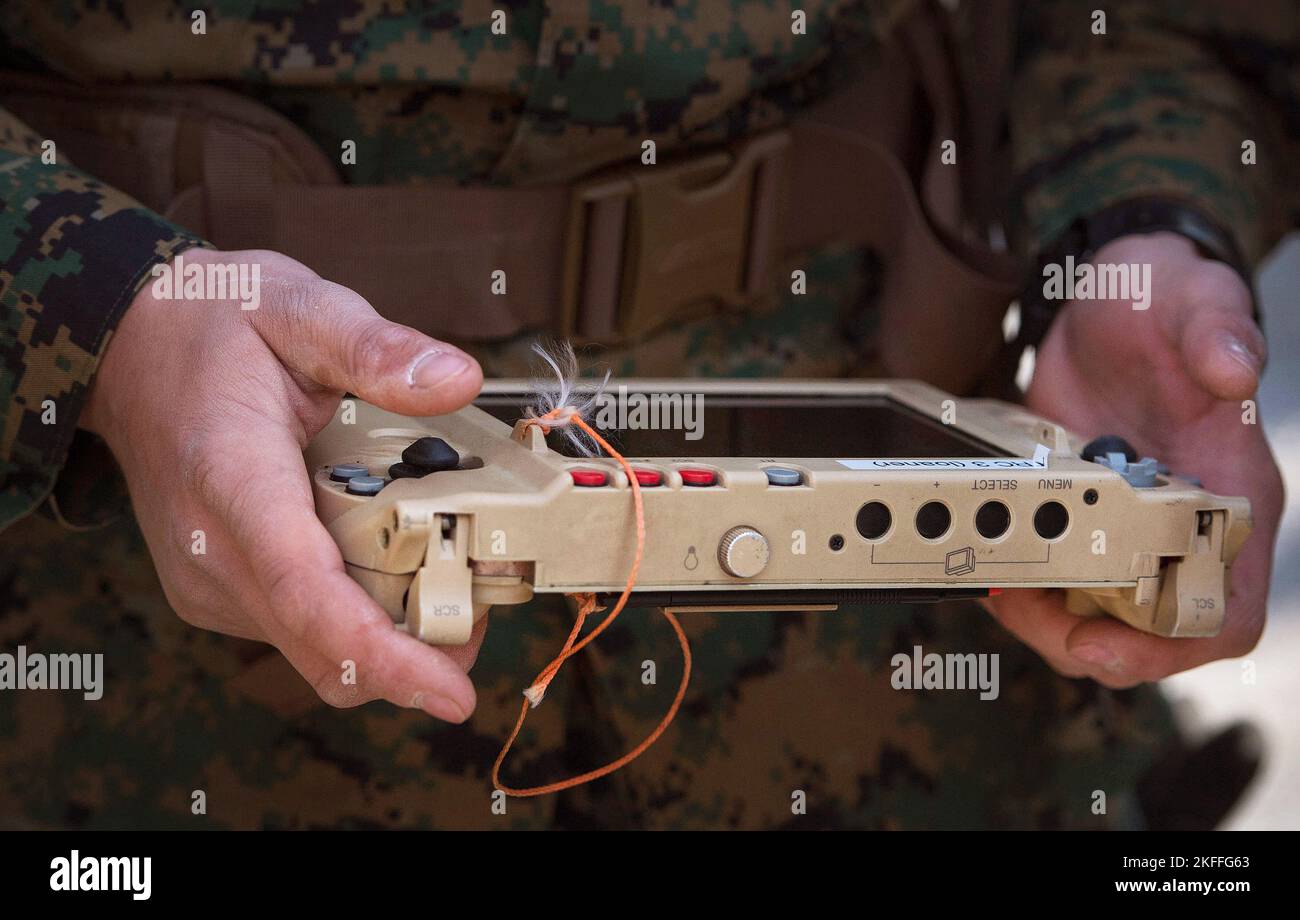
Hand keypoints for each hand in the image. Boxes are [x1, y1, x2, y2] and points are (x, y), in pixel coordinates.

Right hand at [82, 248, 485, 720]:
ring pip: (316, 652)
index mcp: (234, 481)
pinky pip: (300, 632)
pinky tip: (392, 562)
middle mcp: (213, 551)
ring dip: (391, 640)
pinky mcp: (219, 590)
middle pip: (323, 648)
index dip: (384, 655)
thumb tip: (460, 379)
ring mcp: (210, 579)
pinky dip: (357, 621)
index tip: (452, 693)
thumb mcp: (301, 307)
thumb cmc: (216, 324)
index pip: (308, 594)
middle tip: (483, 607)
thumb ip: (378, 348)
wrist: (131, 348)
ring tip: (447, 574)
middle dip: (416, 657)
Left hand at [985, 232, 1283, 686]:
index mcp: (1232, 495)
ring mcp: (1127, 530)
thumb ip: (1218, 330)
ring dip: (1041, 618)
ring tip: (992, 582)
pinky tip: (984, 562)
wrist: (1106, 304)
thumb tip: (1234, 368)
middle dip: (1084, 641)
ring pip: (1095, 618)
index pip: (1225, 608)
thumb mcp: (1194, 300)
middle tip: (1019, 606)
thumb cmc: (1166, 304)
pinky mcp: (1078, 520)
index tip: (1104, 643)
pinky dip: (1019, 585)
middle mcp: (1184, 527)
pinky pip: (1055, 581)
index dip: (1174, 644)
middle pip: (1151, 634)